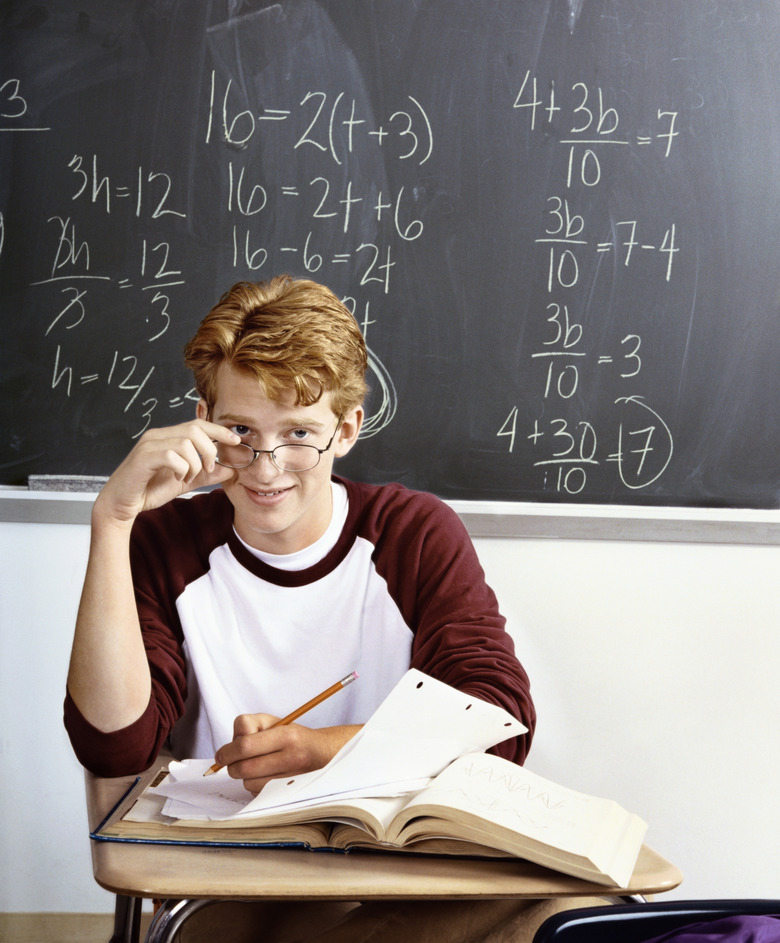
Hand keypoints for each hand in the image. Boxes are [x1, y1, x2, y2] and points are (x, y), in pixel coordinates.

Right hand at [94, 419, 240, 526]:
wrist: (121, 505)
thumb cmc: (148, 490)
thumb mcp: (185, 481)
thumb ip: (206, 475)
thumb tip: (231, 470)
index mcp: (168, 437)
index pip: (198, 424)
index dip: (219, 431)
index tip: (236, 440)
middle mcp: (158, 435)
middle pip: (195, 430)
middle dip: (209, 451)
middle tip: (208, 469)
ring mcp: (149, 445)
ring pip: (186, 443)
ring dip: (194, 464)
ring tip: (187, 478)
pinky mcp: (143, 457)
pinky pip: (172, 455)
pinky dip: (181, 469)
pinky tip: (177, 478)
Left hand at [215, 714, 361, 794]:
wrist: (323, 754)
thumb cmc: (292, 736)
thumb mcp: (274, 721)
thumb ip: (248, 725)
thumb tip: (231, 744)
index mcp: (286, 735)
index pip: (246, 745)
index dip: (228, 751)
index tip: (221, 755)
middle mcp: (292, 757)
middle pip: (244, 768)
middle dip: (232, 765)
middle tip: (232, 761)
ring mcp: (292, 778)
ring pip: (249, 783)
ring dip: (245, 776)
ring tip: (254, 766)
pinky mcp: (289, 793)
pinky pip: (258, 793)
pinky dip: (255, 786)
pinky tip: (263, 776)